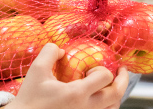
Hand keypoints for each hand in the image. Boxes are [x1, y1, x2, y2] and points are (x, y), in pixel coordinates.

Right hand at [3, 43, 128, 108]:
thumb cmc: (29, 99)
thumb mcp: (36, 69)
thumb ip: (50, 52)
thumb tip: (61, 49)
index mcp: (77, 94)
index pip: (105, 77)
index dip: (104, 69)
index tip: (93, 67)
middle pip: (116, 95)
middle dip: (123, 80)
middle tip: (122, 70)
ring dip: (116, 95)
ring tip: (112, 86)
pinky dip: (107, 107)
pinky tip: (101, 99)